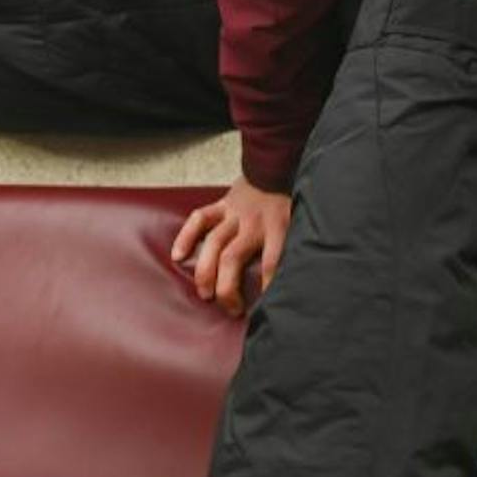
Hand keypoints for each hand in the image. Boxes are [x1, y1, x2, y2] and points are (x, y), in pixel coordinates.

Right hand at [171, 177, 292, 315]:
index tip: (264, 306)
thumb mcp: (298, 223)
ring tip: (205, 294)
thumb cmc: (287, 202)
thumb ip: (293, 247)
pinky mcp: (220, 205)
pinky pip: (199, 219)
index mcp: (277, 226)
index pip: (272, 259)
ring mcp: (233, 213)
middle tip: (231, 309)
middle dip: (227, 288)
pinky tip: (178, 256)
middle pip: (233, 257)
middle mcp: (253, 222)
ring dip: (206, 272)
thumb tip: (298, 279)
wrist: (276, 166)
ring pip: (213, 243)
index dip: (267, 284)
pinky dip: (186, 236)